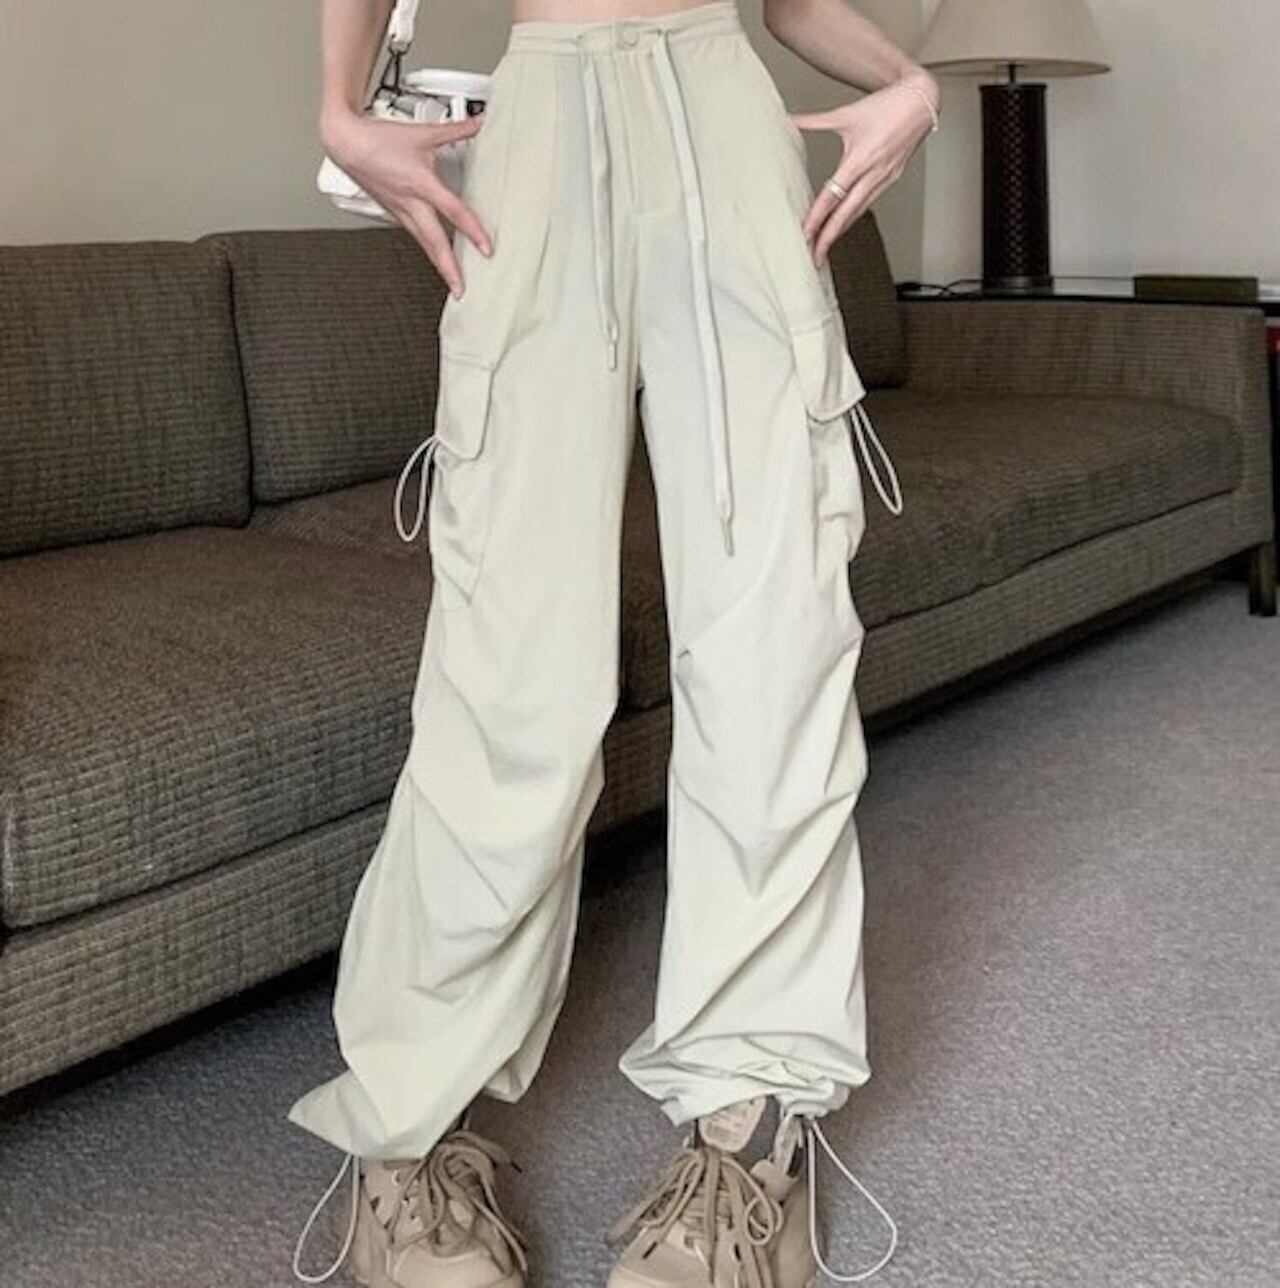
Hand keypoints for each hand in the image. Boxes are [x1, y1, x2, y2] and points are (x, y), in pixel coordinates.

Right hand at [320, 108, 492, 296]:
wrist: (346, 143)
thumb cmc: (379, 140)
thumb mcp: (423, 133)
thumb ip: (456, 130)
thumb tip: (480, 123)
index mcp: (421, 184)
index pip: (453, 212)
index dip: (472, 231)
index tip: (486, 249)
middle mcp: (411, 203)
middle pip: (435, 242)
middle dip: (448, 269)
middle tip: (461, 290)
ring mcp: (401, 211)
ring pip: (424, 243)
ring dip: (438, 263)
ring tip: (452, 281)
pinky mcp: (394, 213)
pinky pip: (414, 235)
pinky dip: (427, 248)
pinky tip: (436, 255)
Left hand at [790, 70, 937, 267]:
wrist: (921, 100)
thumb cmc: (886, 105)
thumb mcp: (845, 114)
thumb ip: (814, 121)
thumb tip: (788, 119)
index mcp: (860, 159)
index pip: (833, 196)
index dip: (818, 218)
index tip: (805, 235)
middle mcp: (874, 173)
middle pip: (845, 214)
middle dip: (827, 238)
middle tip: (813, 257)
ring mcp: (885, 179)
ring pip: (858, 213)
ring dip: (840, 232)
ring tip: (823, 248)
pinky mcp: (892, 179)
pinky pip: (868, 204)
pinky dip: (854, 218)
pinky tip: (843, 226)